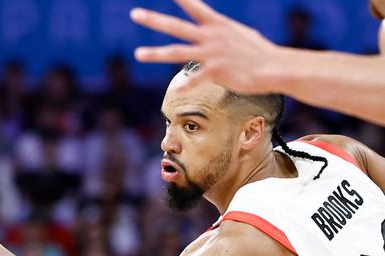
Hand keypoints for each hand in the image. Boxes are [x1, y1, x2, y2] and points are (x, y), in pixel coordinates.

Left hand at [130, 0, 278, 92]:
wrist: (274, 67)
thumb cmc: (258, 53)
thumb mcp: (240, 35)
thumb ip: (222, 33)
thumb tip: (218, 31)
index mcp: (218, 24)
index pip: (194, 6)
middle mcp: (211, 36)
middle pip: (176, 26)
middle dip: (154, 20)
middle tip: (134, 14)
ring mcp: (211, 53)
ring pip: (176, 52)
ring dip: (155, 54)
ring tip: (137, 54)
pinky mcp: (215, 71)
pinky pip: (193, 81)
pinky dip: (185, 87)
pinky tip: (177, 93)